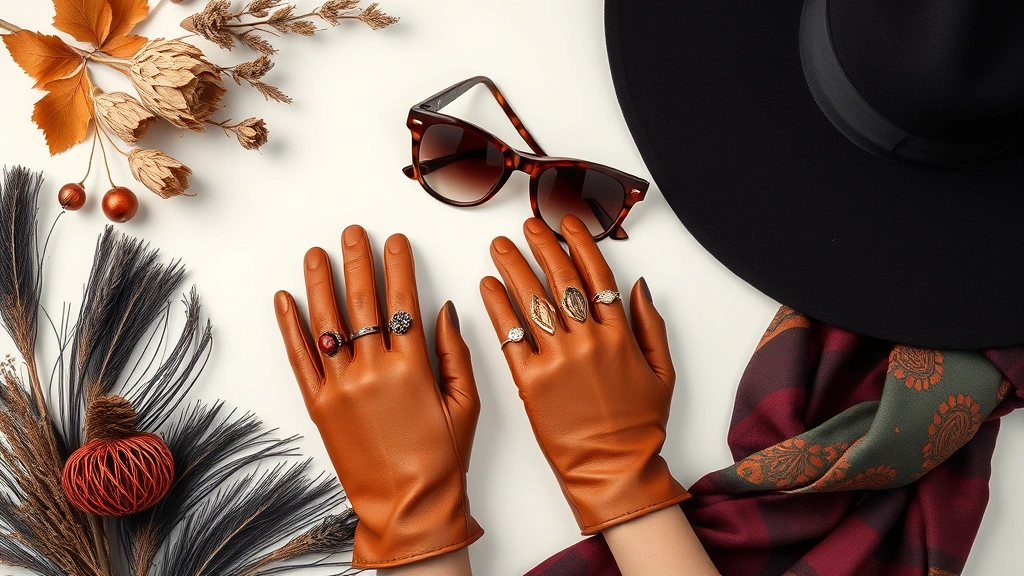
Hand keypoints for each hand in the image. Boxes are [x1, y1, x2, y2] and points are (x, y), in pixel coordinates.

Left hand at [274, 226, 481, 568]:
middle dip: (357, 261)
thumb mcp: (466, 404)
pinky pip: (300, 359)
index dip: (398, 266)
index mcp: (413, 367)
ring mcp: (341, 387)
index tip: (394, 240)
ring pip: (326, 322)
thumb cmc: (442, 460)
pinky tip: (285, 300)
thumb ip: (454, 354)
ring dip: (319, 282)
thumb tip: (443, 310)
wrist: (408, 508)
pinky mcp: (318, 406)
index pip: (402, 301)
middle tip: (352, 232)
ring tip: (316, 253)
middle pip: (361, 302)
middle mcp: (373, 370)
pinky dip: (290, 327)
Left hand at [479, 216, 688, 533]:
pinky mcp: (531, 381)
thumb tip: (638, 285)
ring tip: (500, 246)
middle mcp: (588, 340)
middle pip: (560, 280)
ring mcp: (558, 360)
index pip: (596, 275)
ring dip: (514, 267)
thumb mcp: (662, 373)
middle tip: (526, 226)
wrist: (613, 469)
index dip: (580, 244)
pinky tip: (487, 286)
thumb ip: (651, 326)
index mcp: (619, 335)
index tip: (566, 222)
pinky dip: (498, 308)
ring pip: (533, 301)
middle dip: (543, 246)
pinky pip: (511, 336)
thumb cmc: (638, 427)